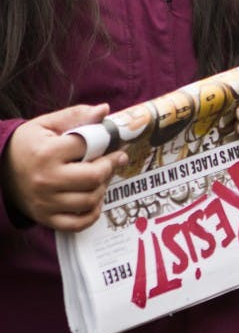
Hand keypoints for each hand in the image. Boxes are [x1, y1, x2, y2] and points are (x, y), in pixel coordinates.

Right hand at [1, 104, 127, 231]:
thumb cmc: (27, 144)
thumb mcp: (46, 125)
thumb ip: (76, 116)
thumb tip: (104, 109)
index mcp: (47, 152)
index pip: (89, 147)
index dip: (108, 144)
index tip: (117, 145)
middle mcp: (46, 179)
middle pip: (94, 177)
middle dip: (109, 167)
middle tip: (113, 161)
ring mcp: (45, 201)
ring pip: (90, 200)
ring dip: (102, 188)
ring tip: (100, 178)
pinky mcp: (46, 218)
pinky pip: (78, 223)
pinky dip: (92, 214)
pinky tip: (93, 201)